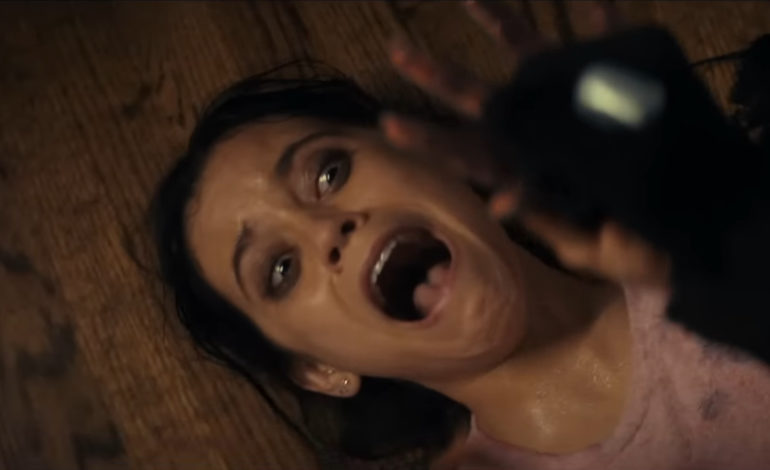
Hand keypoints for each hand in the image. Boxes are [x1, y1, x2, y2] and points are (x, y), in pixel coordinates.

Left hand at [382, 0, 668, 286]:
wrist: (686, 231)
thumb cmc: (631, 246)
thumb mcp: (582, 244)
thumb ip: (542, 217)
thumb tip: (498, 203)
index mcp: (526, 169)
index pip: (466, 153)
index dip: (429, 140)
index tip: (389, 124)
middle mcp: (538, 131)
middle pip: (478, 98)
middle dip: (438, 76)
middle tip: (399, 51)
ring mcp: (572, 105)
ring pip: (529, 55)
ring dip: (501, 23)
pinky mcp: (614, 87)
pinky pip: (603, 39)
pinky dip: (595, 13)